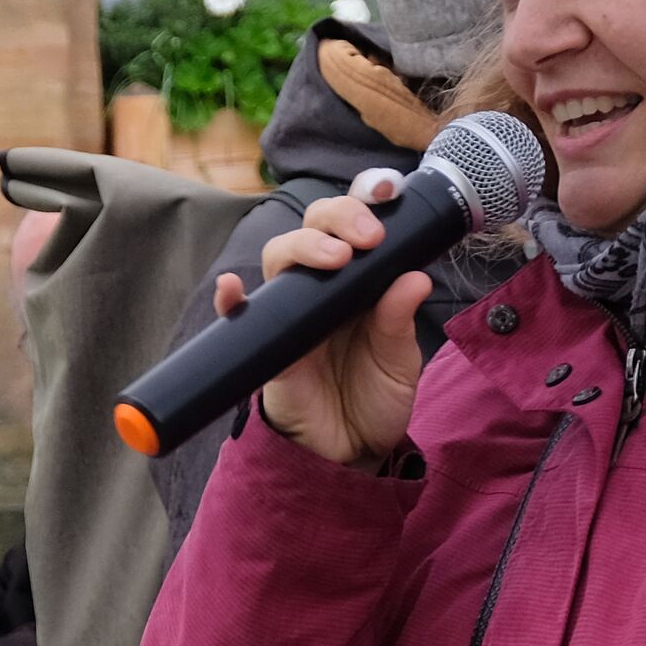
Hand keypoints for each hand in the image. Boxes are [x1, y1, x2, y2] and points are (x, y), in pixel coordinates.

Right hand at [213, 192, 431, 465]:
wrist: (353, 453)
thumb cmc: (375, 397)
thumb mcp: (399, 359)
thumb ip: (399, 319)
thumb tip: (415, 277)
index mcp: (359, 281)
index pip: (354, 224)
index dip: (364, 200)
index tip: (387, 192)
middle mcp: (322, 288)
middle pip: (313, 227)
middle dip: (338, 217)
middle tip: (367, 238)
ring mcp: (292, 313)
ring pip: (280, 258)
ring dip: (303, 247)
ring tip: (334, 257)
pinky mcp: (270, 347)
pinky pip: (242, 318)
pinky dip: (231, 300)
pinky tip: (232, 287)